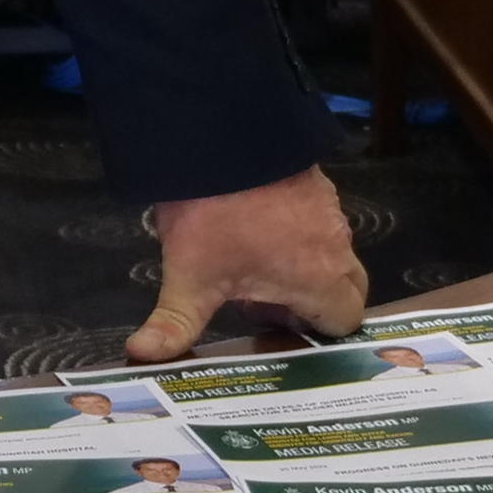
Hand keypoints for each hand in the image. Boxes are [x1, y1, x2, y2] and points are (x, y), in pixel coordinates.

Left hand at [126, 165, 365, 362]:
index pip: (346, 319)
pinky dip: (301, 236)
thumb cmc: (214, 216)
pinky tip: (257, 230)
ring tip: (252, 264)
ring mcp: (331, 211)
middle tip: (267, 301)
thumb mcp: (190, 278)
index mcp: (318, 277)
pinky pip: (323, 224)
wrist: (220, 137)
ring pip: (335, 255)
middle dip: (316, 302)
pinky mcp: (318, 185)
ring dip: (306, 267)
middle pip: (348, 289)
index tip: (278, 324)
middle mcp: (336, 246)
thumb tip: (143, 355)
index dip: (317, 330)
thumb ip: (174, 323)